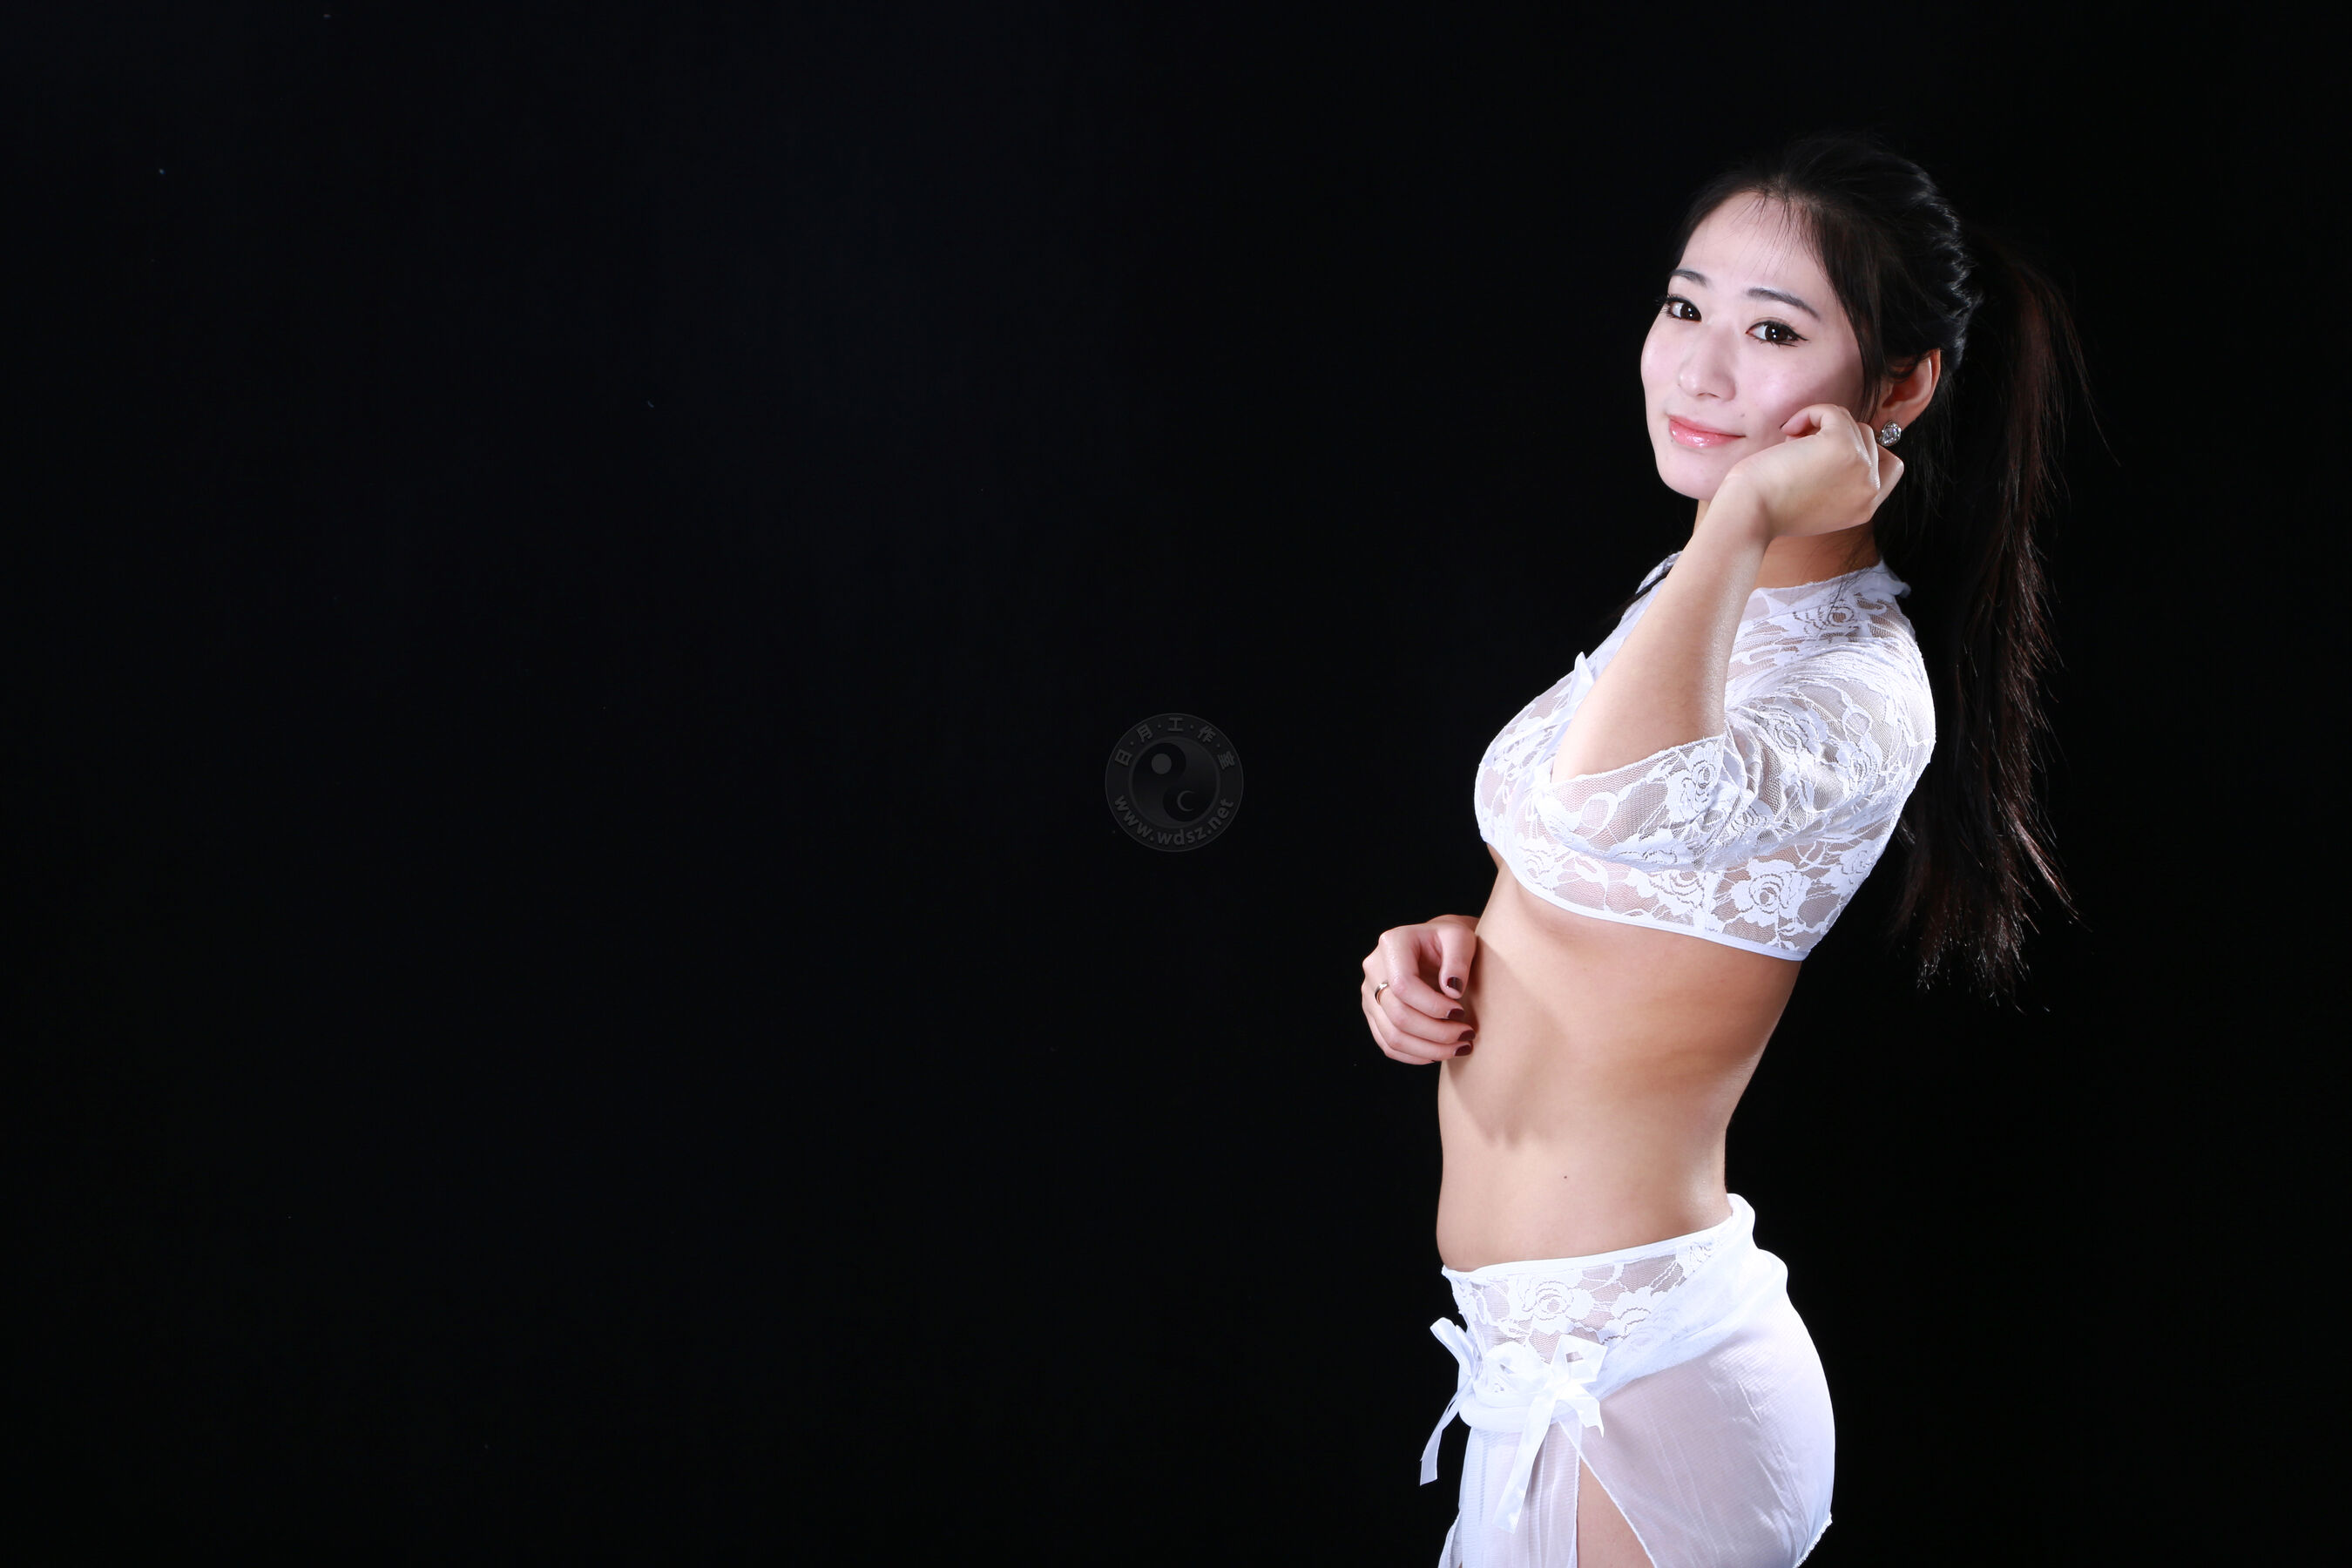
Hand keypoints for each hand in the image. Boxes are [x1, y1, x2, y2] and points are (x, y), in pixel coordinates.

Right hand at [1360, 916, 1477, 1064]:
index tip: (1461, 1012)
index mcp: (1392, 943)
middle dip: (1437, 1032)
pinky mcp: (1374, 1013)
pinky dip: (1415, 1055)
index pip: (1403, 986)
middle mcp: (1374, 968)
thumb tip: (1452, 991)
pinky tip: (1439, 1053)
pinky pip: (1388, 1044)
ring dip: (1429, 1049)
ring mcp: (1370, 993)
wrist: (1437, 946)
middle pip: (1398, 1015)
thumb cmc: (1451, 941)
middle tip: (1467, 1036)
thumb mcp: (1461, 937)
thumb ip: (1458, 959)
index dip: (1433, 1006)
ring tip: (1459, 1048)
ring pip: (1392, 1036)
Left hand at [1716, 403, 1904, 539]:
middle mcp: (1870, 490)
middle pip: (1867, 439)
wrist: (1749, 514)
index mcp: (1866, 508)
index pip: (1890, 467)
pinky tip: (1788, 431)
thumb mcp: (1818, 502)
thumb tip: (1843, 441)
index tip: (1829, 453)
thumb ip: (1840, 482)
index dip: (1864, 450)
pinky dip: (1809, 414)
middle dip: (1833, 438)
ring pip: (1851, 424)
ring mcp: (1861, 467)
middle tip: (1800, 452)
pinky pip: (1833, 412)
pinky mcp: (1842, 445)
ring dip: (1818, 427)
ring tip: (1790, 446)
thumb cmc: (1770, 507)